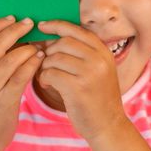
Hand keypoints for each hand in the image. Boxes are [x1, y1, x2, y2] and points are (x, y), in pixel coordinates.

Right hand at [0, 16, 43, 150]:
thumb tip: (10, 37)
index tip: (11, 17)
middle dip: (13, 31)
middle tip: (29, 23)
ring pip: (9, 60)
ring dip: (26, 48)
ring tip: (38, 44)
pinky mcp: (4, 101)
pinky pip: (20, 76)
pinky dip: (31, 64)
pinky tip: (39, 59)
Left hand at [36, 20, 129, 141]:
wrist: (108, 125)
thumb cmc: (97, 97)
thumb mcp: (98, 70)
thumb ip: (82, 53)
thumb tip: (50, 37)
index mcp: (103, 51)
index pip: (76, 29)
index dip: (56, 25)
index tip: (42, 26)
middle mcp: (98, 59)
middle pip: (63, 42)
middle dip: (48, 51)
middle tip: (44, 61)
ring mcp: (89, 73)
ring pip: (54, 57)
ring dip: (45, 66)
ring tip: (48, 76)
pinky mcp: (78, 87)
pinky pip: (50, 73)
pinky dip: (44, 78)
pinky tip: (47, 84)